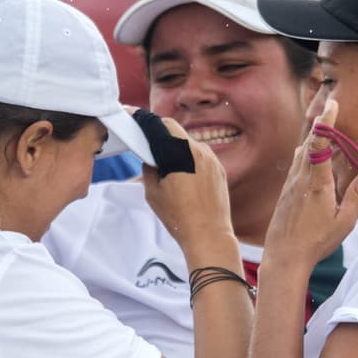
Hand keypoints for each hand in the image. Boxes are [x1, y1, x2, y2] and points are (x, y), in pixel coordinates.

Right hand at [142, 117, 234, 257]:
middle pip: (176, 131)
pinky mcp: (220, 169)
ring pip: (189, 143)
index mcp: (180, 153)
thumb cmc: (179, 217)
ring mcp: (212, 159)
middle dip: (162, 135)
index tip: (138, 123)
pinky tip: (184, 176)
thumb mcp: (153, 193)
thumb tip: (150, 157)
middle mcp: (198, 150)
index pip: (161, 125)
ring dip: (177, 148)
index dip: (147, 122)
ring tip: (169, 167)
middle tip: (150, 147)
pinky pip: (202, 156)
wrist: (209, 235)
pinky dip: (190, 159)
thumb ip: (149, 168)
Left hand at [263, 99, 357, 269]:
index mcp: (317, 183)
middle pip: (309, 143)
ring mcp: (290, 185)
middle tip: (330, 106)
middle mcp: (301, 179)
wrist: (284, 257)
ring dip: (313, 139)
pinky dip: (306, 154)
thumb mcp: (344, 222)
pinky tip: (311, 155)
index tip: (332, 104)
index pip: (320, 144)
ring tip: (324, 129)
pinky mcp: (286, 192)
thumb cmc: (316, 242)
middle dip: (320, 124)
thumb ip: (356, 196)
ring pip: (301, 153)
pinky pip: (296, 165)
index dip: (326, 122)